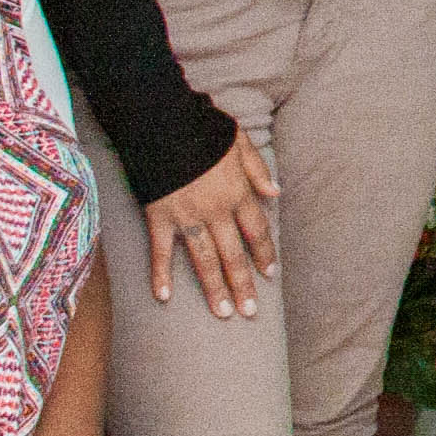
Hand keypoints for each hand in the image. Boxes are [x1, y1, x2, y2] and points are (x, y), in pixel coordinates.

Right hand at [141, 131, 281, 317]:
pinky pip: (161, 250)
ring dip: (213, 288)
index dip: (264, 253)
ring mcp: (187, 216)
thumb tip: (276, 193)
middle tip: (250, 312)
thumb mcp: (239, 141)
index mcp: (237, 192)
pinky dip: (161, 273)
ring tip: (222, 313)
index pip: (257, 230)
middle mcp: (215, 210)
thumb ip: (258, 169)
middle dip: (243, 284)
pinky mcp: (159, 216)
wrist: (162, 122)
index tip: (270, 275)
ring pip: (204, 259)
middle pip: (233, 254)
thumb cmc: (201, 129)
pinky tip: (163, 297)